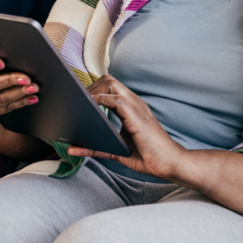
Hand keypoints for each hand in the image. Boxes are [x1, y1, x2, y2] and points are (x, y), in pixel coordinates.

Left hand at [68, 74, 185, 179]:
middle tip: (78, 103)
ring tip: (81, 104)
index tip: (80, 102)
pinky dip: (101, 100)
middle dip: (90, 87)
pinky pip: (117, 99)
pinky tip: (92, 108)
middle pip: (109, 79)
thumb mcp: (117, 151)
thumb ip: (97, 148)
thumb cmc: (149, 157)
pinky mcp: (137, 116)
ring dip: (94, 90)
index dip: (94, 90)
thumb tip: (73, 149)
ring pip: (111, 83)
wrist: (170, 163)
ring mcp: (136, 107)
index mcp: (132, 108)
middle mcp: (134, 103)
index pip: (111, 87)